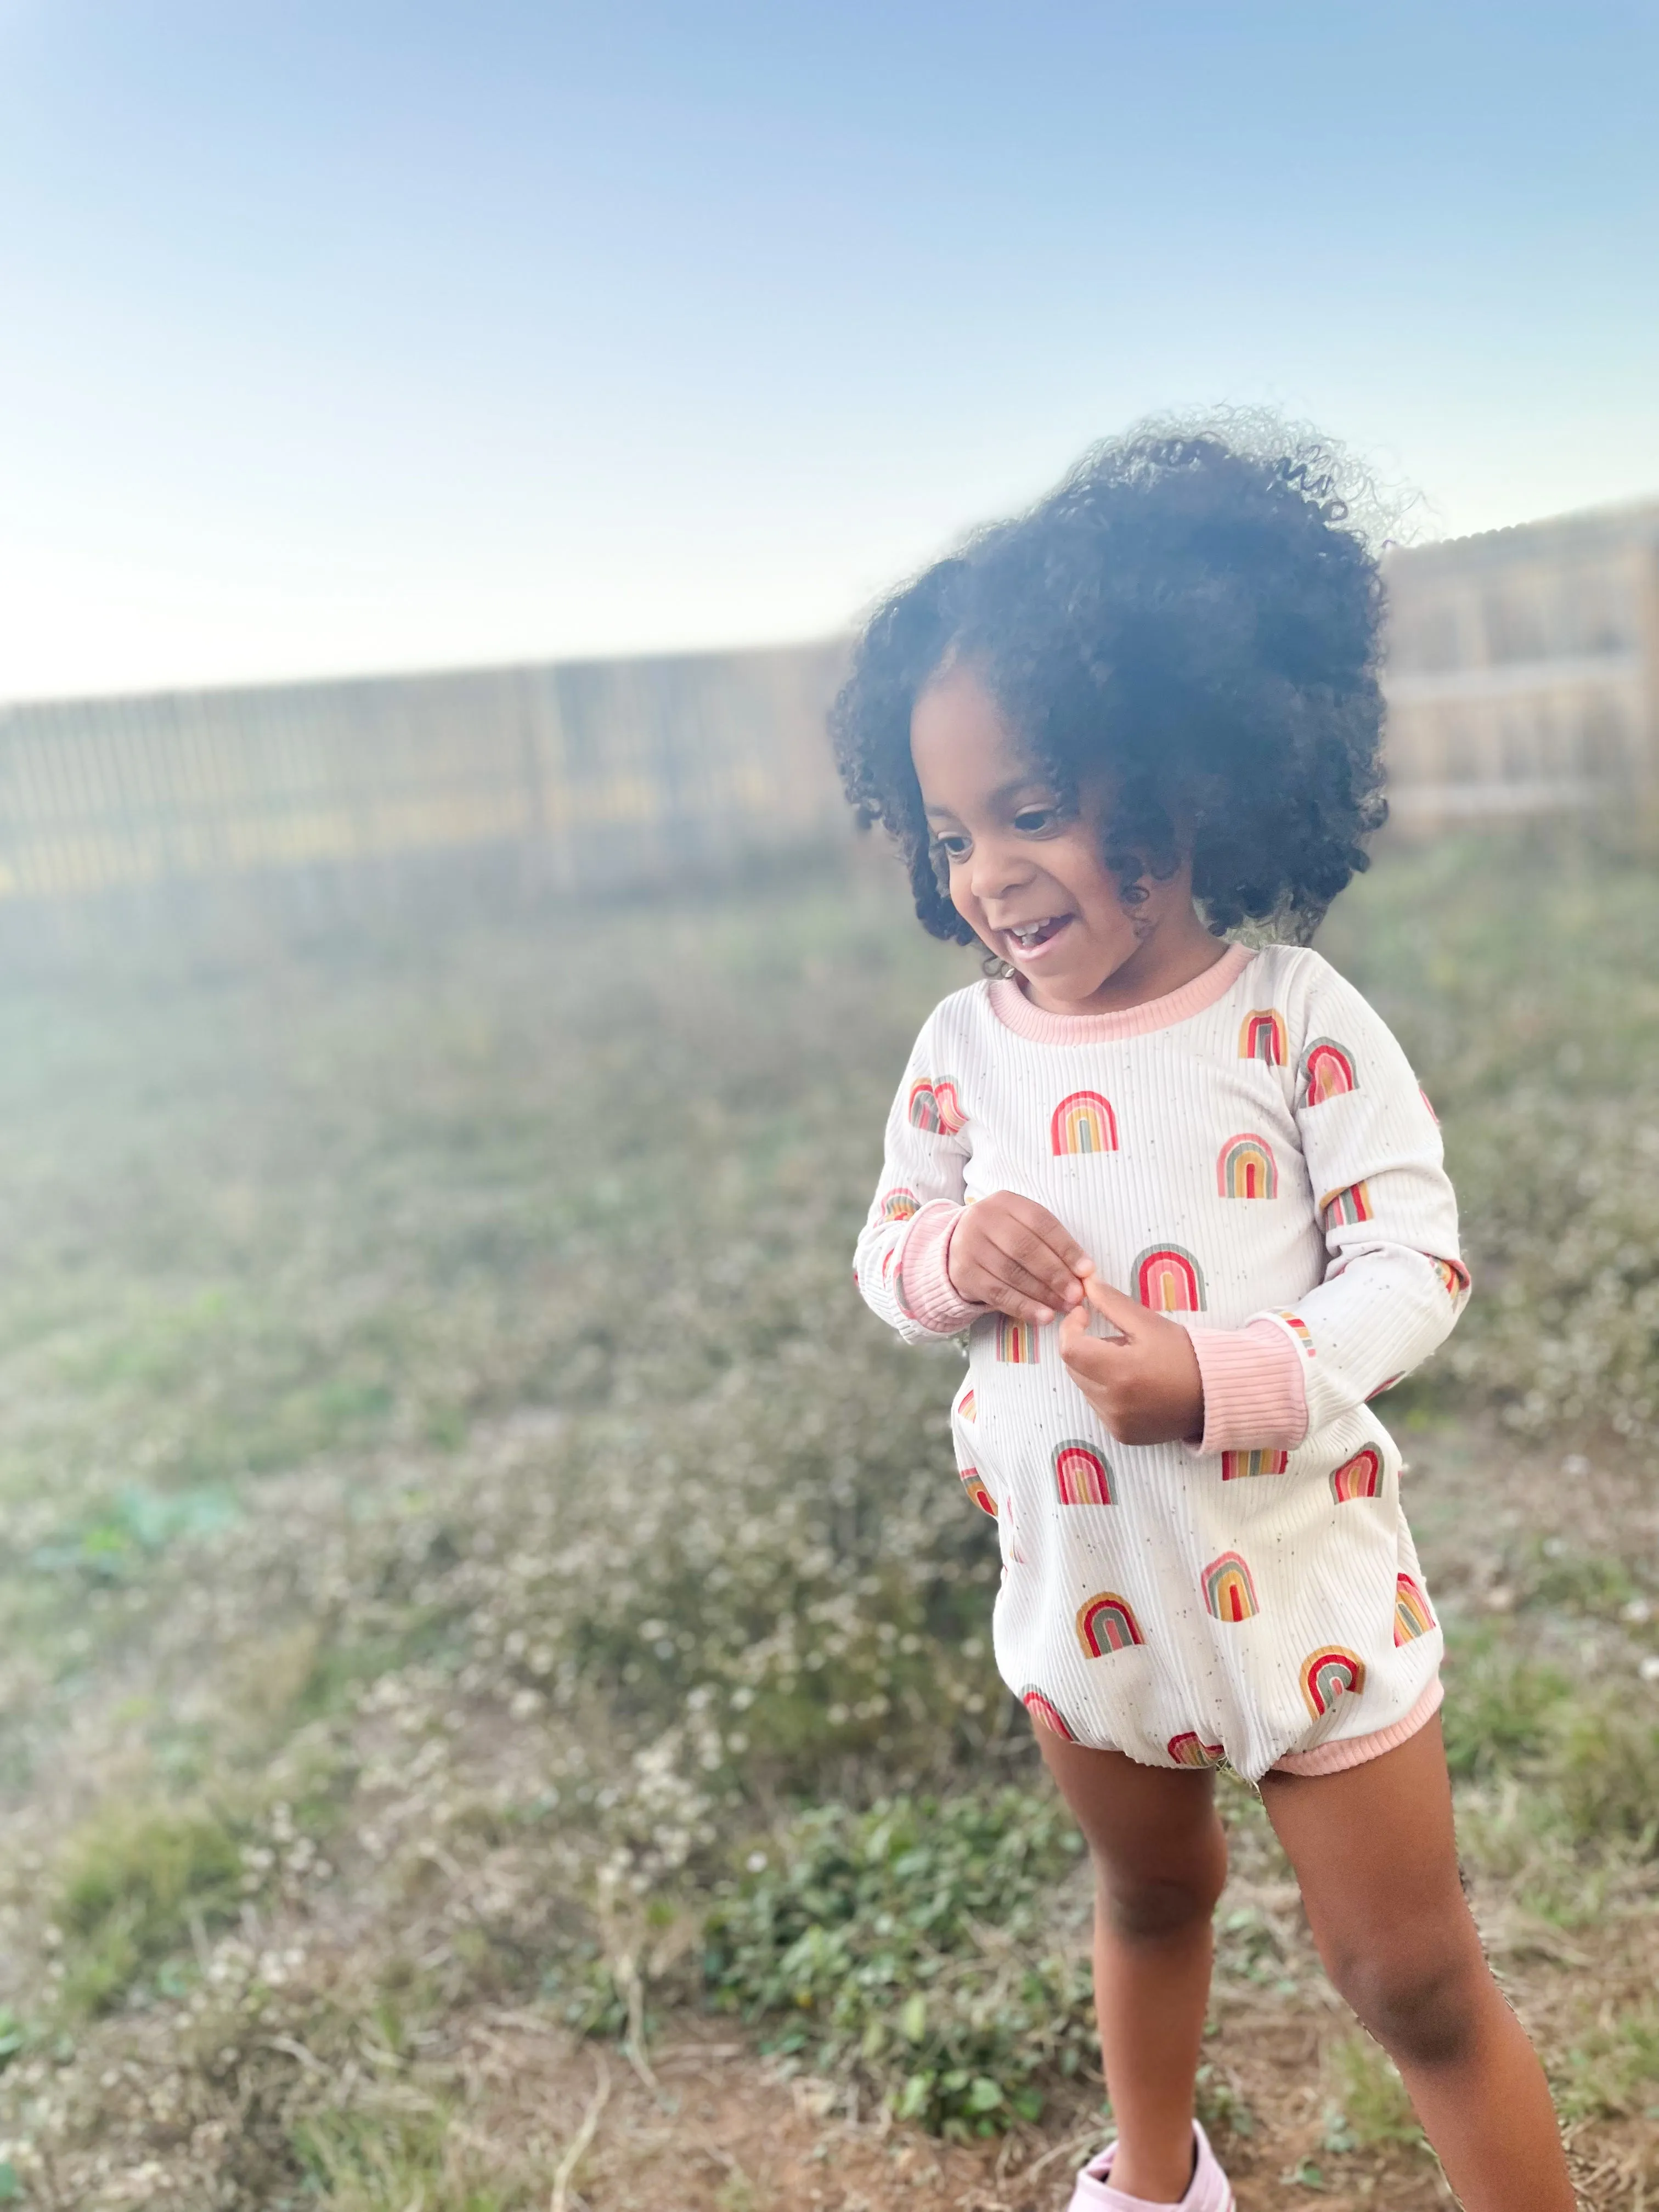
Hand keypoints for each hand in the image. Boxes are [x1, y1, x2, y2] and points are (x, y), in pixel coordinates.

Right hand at [947, 1192, 1093, 1326]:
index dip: (1067, 1248)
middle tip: (1077, 1294)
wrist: (961, 1246)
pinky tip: (1043, 1317)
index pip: (1041, 1223)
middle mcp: (983, 1219)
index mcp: (1006, 1202)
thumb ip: (1051, 1245)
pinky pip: (997, 1294)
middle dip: (1055, 1274)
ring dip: (1043, 1294)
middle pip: (1025, 1248)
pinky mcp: (963, 1273)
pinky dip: (1023, 1307)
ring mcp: (969, 1246)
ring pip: (1012, 1273)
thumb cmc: (1004, 1237)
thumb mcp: (1025, 1227)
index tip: (1087, 1271)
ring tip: (1064, 1307)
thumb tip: (1084, 1273)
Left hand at [1059, 1275, 1204, 1445]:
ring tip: (1130, 1363)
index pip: (1070, 1349)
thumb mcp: (1149, 1323)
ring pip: (1085, 1388)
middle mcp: (1114, 1404)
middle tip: (1117, 1340)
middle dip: (1085, 1348)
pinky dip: (1106, 1392)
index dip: (1071, 1327)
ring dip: (1095, 1371)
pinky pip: (1099, 1407)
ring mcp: (1116, 1423)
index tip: (1084, 1314)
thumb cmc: (1184, 1354)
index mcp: (1120, 1373)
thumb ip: (1112, 1303)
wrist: (1215, 1394)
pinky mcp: (1122, 1435)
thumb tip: (1084, 1284)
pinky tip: (1133, 1385)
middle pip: (1074, 1368)